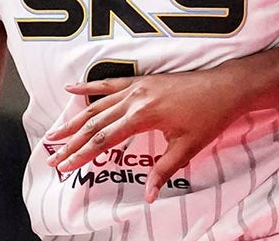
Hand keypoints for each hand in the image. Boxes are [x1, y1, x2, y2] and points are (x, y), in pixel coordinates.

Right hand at [43, 67, 249, 202]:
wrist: (226, 86)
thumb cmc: (209, 116)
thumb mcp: (188, 147)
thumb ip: (163, 170)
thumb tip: (148, 195)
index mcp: (143, 116)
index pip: (104, 139)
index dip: (82, 154)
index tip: (65, 166)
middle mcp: (134, 99)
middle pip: (94, 123)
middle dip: (71, 141)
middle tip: (53, 156)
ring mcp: (136, 87)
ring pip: (96, 105)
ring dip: (74, 119)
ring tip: (55, 132)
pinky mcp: (141, 81)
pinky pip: (109, 83)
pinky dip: (89, 87)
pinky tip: (71, 88)